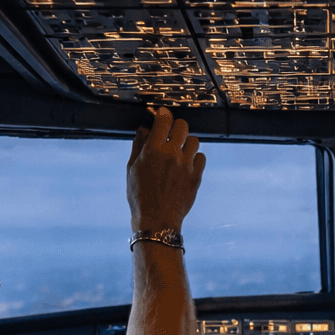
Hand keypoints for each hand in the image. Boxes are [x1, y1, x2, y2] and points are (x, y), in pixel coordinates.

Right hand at [128, 107, 205, 232]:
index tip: (162, 115)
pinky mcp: (197, 176)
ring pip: (194, 140)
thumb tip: (143, 129)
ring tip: (179, 151)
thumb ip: (138, 146)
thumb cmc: (140, 196)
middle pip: (182, 125)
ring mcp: (187, 165)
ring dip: (187, 142)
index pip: (164, 119)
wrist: (157, 220)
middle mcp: (172, 154)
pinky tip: (187, 164)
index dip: (163, 114)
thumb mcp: (132, 169)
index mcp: (153, 150)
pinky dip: (195, 158)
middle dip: (176, 127)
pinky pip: (202, 157)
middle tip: (171, 134)